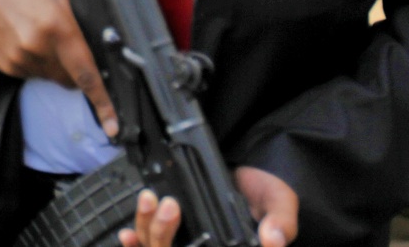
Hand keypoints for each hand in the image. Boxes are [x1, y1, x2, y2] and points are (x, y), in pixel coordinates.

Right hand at [0, 0, 117, 136]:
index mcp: (57, 26)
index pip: (87, 73)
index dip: (103, 102)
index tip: (113, 124)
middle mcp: (38, 48)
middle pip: (71, 78)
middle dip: (78, 69)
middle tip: (71, 43)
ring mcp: (19, 59)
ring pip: (51, 76)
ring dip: (55, 64)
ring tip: (43, 33)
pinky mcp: (5, 65)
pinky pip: (31, 73)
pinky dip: (36, 62)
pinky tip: (27, 37)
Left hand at [118, 168, 298, 246]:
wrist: (251, 169)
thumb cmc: (268, 191)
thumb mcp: (280, 203)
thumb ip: (281, 222)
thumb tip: (273, 240)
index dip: (174, 245)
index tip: (180, 236)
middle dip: (162, 236)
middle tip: (171, 205)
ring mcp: (189, 244)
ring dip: (147, 230)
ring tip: (150, 200)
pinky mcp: (173, 231)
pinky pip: (149, 244)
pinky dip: (136, 241)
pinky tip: (127, 233)